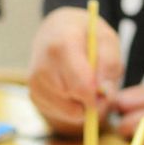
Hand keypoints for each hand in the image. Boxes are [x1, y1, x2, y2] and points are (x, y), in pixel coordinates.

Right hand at [29, 6, 122, 130]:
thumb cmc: (86, 35)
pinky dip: (71, 108)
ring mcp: (34, 82)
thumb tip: (104, 92)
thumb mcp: (106, 40)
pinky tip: (72, 89)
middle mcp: (43, 65)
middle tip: (100, 88)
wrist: (56, 30)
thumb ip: (110, 64)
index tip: (105, 92)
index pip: (80, 85)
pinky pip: (59, 114)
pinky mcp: (33, 94)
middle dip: (92, 101)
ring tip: (86, 85)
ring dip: (83, 105)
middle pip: (74, 101)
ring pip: (68, 111)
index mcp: (62, 45)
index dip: (97, 96)